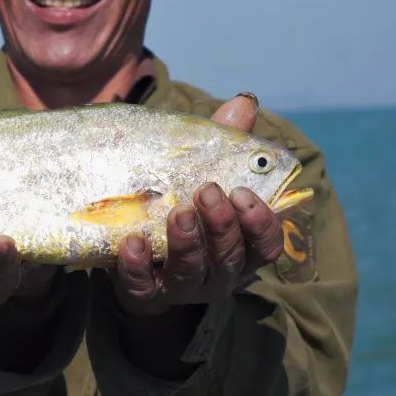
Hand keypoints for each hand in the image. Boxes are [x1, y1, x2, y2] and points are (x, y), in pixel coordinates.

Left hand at [110, 93, 285, 317]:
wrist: (129, 247)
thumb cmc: (178, 200)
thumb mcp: (199, 170)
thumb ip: (223, 141)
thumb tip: (244, 102)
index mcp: (240, 246)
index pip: (266, 244)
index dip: (260, 222)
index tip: (242, 192)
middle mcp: (217, 272)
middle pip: (231, 258)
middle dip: (221, 225)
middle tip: (206, 191)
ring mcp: (181, 286)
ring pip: (192, 273)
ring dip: (186, 243)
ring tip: (177, 212)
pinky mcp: (144, 293)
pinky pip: (143, 286)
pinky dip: (138, 266)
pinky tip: (132, 241)